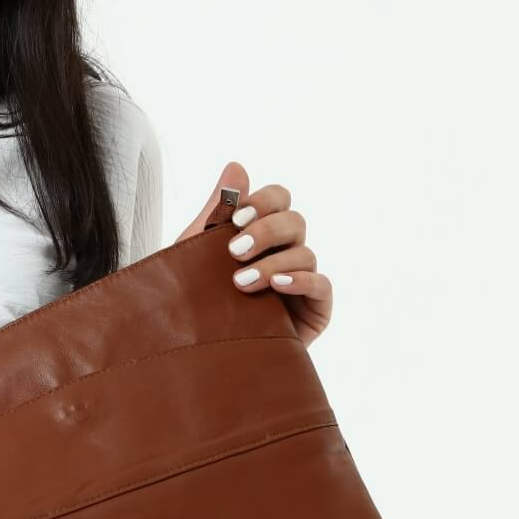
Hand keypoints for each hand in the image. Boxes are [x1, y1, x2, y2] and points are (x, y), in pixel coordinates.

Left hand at [173, 161, 332, 349]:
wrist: (198, 353)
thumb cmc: (198, 302)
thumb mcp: (198, 254)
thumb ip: (217, 210)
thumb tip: (236, 165)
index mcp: (262, 232)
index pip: (278, 199)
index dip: (262, 202)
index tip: (235, 218)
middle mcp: (286, 251)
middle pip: (294, 220)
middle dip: (266, 231)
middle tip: (234, 251)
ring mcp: (302, 279)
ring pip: (305, 252)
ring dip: (272, 263)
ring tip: (241, 283)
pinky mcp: (316, 308)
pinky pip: (321, 285)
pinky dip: (300, 281)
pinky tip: (276, 286)